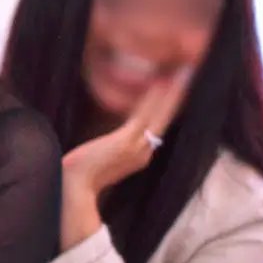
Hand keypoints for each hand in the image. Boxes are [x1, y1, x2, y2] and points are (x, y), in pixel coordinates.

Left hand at [61, 67, 190, 198]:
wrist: (74, 189)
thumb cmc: (80, 175)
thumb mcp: (102, 159)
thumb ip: (112, 148)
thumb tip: (109, 140)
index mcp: (140, 155)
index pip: (158, 126)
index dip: (168, 107)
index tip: (176, 90)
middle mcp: (145, 151)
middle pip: (166, 119)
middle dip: (178, 97)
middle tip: (189, 74)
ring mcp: (138, 147)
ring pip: (161, 114)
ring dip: (173, 92)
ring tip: (184, 72)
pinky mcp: (126, 141)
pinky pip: (145, 114)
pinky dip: (156, 98)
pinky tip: (163, 81)